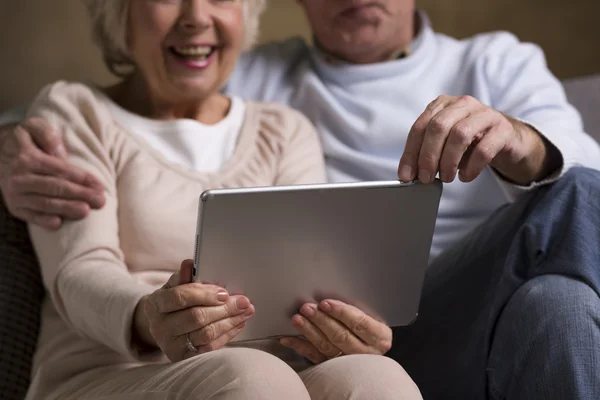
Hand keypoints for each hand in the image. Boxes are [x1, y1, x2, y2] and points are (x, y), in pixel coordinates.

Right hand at [0, 118, 104, 229]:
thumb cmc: (26, 142)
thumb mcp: (33, 128)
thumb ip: (47, 134)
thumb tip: (59, 153)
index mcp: (28, 158)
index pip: (60, 170)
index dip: (82, 178)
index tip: (100, 186)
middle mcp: (20, 177)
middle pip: (55, 187)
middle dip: (80, 194)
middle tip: (101, 201)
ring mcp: (16, 194)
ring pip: (45, 203)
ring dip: (66, 208)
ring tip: (86, 211)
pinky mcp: (15, 207)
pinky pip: (30, 216)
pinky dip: (43, 221)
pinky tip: (58, 224)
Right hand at [136, 259, 254, 361]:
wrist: (164, 326)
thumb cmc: (172, 302)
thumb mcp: (174, 286)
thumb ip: (183, 276)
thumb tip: (189, 263)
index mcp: (155, 304)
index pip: (180, 297)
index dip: (204, 294)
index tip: (224, 292)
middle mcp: (160, 327)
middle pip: (196, 317)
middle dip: (224, 308)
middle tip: (243, 301)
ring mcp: (171, 345)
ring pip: (206, 334)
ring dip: (230, 321)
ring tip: (246, 311)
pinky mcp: (184, 357)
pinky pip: (210, 347)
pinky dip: (228, 334)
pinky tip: (238, 323)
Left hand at [280, 299, 391, 363]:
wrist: (371, 351)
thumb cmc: (369, 328)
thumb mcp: (372, 318)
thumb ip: (357, 310)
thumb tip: (331, 298)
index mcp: (380, 337)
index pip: (360, 323)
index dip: (342, 312)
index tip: (325, 303)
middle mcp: (366, 353)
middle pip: (342, 335)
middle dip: (322, 320)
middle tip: (307, 308)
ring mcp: (349, 364)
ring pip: (327, 346)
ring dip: (309, 331)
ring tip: (297, 319)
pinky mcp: (333, 370)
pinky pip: (314, 357)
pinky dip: (300, 346)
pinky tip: (288, 338)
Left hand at [397, 95, 560, 185]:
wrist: (507, 141)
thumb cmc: (470, 143)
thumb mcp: (445, 144)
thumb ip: (426, 153)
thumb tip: (408, 174)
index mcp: (443, 105)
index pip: (419, 127)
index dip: (411, 153)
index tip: (406, 176)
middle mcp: (463, 104)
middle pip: (438, 127)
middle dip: (428, 156)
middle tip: (426, 179)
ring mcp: (485, 114)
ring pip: (460, 134)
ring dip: (449, 161)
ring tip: (447, 178)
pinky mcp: (503, 129)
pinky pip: (484, 148)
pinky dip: (471, 166)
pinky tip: (466, 176)